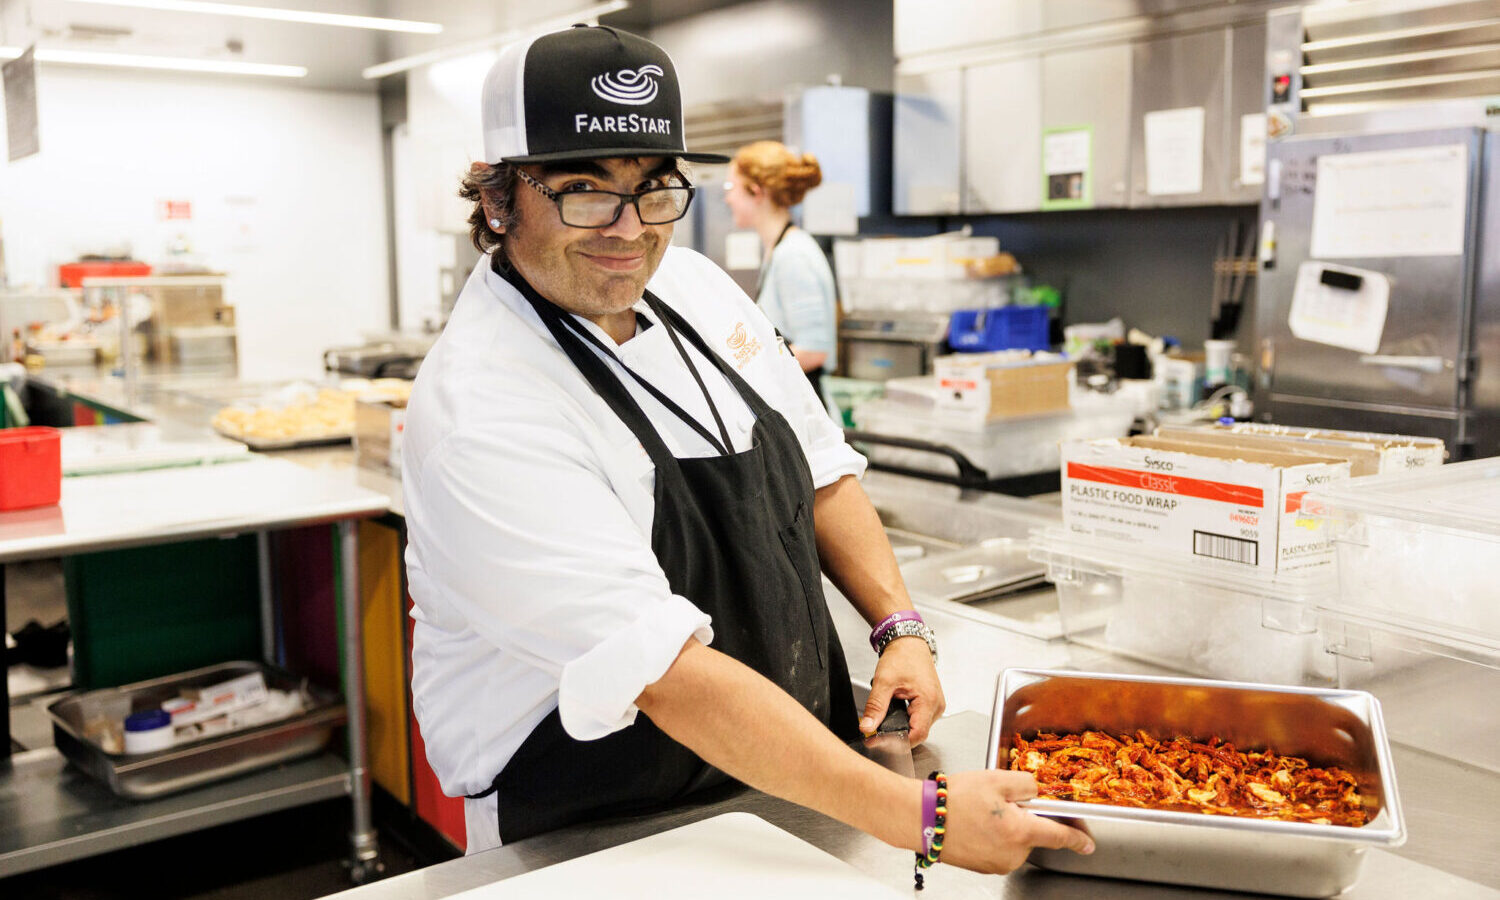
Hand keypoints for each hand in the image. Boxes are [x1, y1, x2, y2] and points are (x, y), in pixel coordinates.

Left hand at [860, 635, 944, 744]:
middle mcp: (936, 706)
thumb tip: (867, 727)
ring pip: (918, 728)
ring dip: (901, 729)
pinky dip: (906, 721)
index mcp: (928, 701)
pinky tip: (894, 717)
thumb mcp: (884, 682)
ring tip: (883, 725)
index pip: (916, 735)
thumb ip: (875, 707)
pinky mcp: (931, 703)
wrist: (908, 642)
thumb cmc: (902, 656)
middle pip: (917, 734)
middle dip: (896, 737)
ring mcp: (936, 705)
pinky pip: (919, 720)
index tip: (878, 741)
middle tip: (874, 736)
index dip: (897, 742)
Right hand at [939, 770, 1094, 873]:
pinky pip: (999, 849)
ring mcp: (997, 863)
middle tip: (1003, 800)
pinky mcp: (984, 866)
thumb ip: (1026, 783)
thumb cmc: (954, 799)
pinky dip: (994, 836)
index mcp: (1021, 832)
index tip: (1087, 843)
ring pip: (1016, 841)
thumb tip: (1038, 791)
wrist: (920, 818)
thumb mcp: (996, 779)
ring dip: (1009, 826)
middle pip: (1033, 834)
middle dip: (1026, 818)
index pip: (1060, 837)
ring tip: (982, 810)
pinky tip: (976, 821)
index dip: (1078, 839)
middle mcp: (1012, 854)